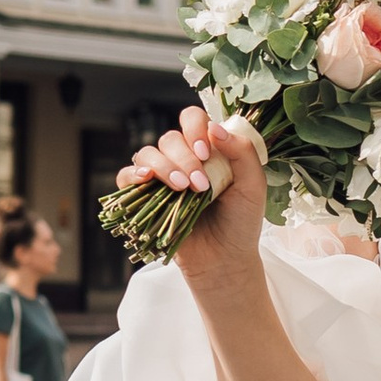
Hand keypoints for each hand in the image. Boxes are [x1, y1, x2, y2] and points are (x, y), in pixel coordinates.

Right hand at [127, 110, 266, 297]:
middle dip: (183, 158)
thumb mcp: (253, 185)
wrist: (224, 260)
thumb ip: (242, 151)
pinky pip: (126, 177)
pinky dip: (132, 175)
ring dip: (163, 167)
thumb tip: (215, 127)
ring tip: (182, 189)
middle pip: (170, 138)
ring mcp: (162, 178)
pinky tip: (146, 180)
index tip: (205, 152)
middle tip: (200, 185)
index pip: (192, 120)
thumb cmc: (242, 222)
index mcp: (208, 150)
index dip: (194, 129)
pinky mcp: (144, 198)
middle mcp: (182, 159)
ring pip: (148, 154)